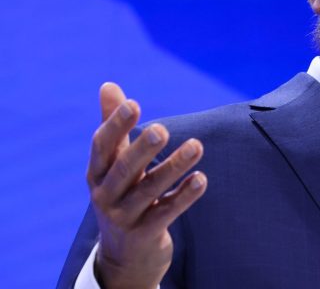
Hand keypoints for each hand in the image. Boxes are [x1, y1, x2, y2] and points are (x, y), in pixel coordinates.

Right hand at [88, 82, 206, 288]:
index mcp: (96, 173)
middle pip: (123, 170)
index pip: (102, 146)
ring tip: (197, 146)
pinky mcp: (144, 234)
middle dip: (142, 149)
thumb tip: (108, 85)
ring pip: (149, 190)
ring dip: (174, 167)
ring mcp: (124, 217)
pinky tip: (202, 179)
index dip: (116, 125)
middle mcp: (105, 195)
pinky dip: (184, 195)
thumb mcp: (113, 164)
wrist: (123, 256)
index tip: (134, 103)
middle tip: (163, 129)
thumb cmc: (120, 194)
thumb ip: (114, 125)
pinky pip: (167, 212)